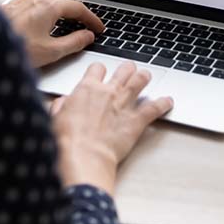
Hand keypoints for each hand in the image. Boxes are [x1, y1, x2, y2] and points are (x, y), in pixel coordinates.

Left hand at [1, 0, 104, 68]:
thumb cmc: (14, 49)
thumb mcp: (51, 51)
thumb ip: (74, 43)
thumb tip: (87, 37)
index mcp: (49, 6)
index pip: (78, 8)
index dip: (92, 19)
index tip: (98, 28)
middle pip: (63, 4)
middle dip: (77, 17)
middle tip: (87, 29)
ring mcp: (21, 1)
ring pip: (48, 5)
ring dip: (61, 16)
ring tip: (68, 30)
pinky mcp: (11, 7)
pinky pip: (34, 8)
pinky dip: (46, 17)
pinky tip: (44, 29)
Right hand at [49, 62, 172, 194]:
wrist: (83, 155)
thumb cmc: (68, 139)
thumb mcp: (55, 117)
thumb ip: (62, 105)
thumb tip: (63, 103)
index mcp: (87, 88)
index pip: (97, 68)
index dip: (99, 70)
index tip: (100, 74)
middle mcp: (108, 92)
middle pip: (123, 69)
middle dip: (127, 69)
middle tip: (129, 70)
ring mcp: (124, 105)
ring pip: (140, 81)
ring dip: (145, 77)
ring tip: (147, 76)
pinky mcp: (136, 121)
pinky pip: (154, 108)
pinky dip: (163, 104)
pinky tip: (168, 101)